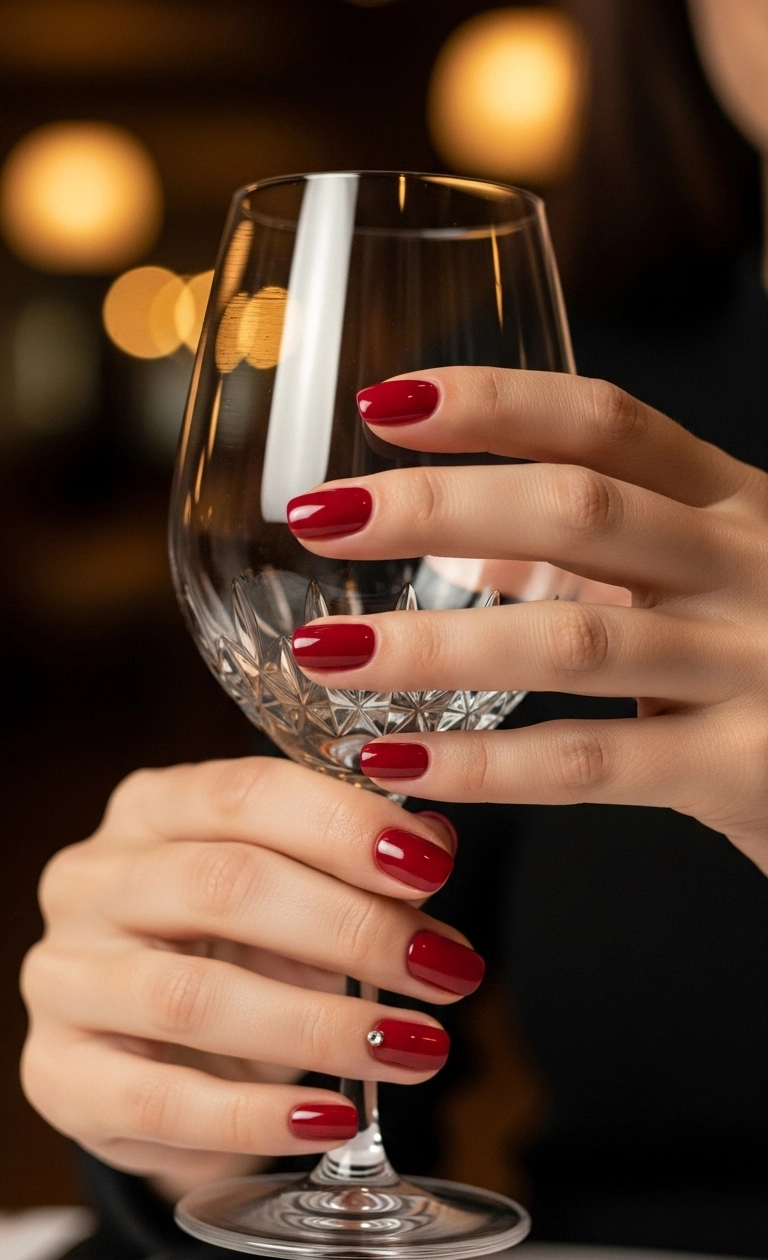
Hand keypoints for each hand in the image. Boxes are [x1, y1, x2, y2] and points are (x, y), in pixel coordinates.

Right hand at [21, 759, 472, 1199]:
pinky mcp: (60, 1076)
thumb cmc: (232, 949)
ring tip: (413, 1048)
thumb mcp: (293, 891)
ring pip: (193, 997)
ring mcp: (64, 978)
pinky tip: (332, 1121)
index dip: (342, 825)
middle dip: (351, 928)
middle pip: (222, 886)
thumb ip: (354, 866)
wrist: (149, 1052)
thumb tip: (432, 845)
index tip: (431, 868)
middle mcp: (92, 881)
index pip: (244, 794)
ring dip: (319, 1027)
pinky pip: (159, 1102)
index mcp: (151, 808)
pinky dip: (255, 1118)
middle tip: (445, 969)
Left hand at [286, 368, 767, 876]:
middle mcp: (751, 564)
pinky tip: (398, 765)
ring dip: (434, 649)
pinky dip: (485, 767)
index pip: (607, 421)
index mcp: (735, 501)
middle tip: (320, 517)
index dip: (493, 403)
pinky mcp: (746, 768)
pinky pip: (592, 765)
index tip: (383, 403)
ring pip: (574, 643)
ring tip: (328, 655)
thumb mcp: (711, 578)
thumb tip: (462, 541)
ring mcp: (756, 665)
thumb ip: (600, 557)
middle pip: (581, 510)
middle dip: (437, 509)